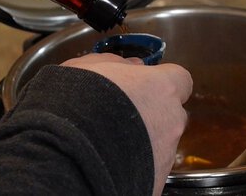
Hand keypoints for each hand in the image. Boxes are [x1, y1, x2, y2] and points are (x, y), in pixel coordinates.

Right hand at [62, 53, 192, 195]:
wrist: (65, 153)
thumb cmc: (77, 102)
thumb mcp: (88, 67)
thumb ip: (116, 63)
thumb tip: (130, 65)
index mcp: (161, 88)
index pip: (180, 80)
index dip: (162, 83)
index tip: (144, 86)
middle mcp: (171, 122)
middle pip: (172, 115)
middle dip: (153, 115)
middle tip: (124, 118)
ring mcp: (166, 155)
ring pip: (161, 145)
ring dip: (143, 143)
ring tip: (111, 145)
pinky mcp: (155, 181)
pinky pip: (149, 170)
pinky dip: (135, 167)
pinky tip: (111, 165)